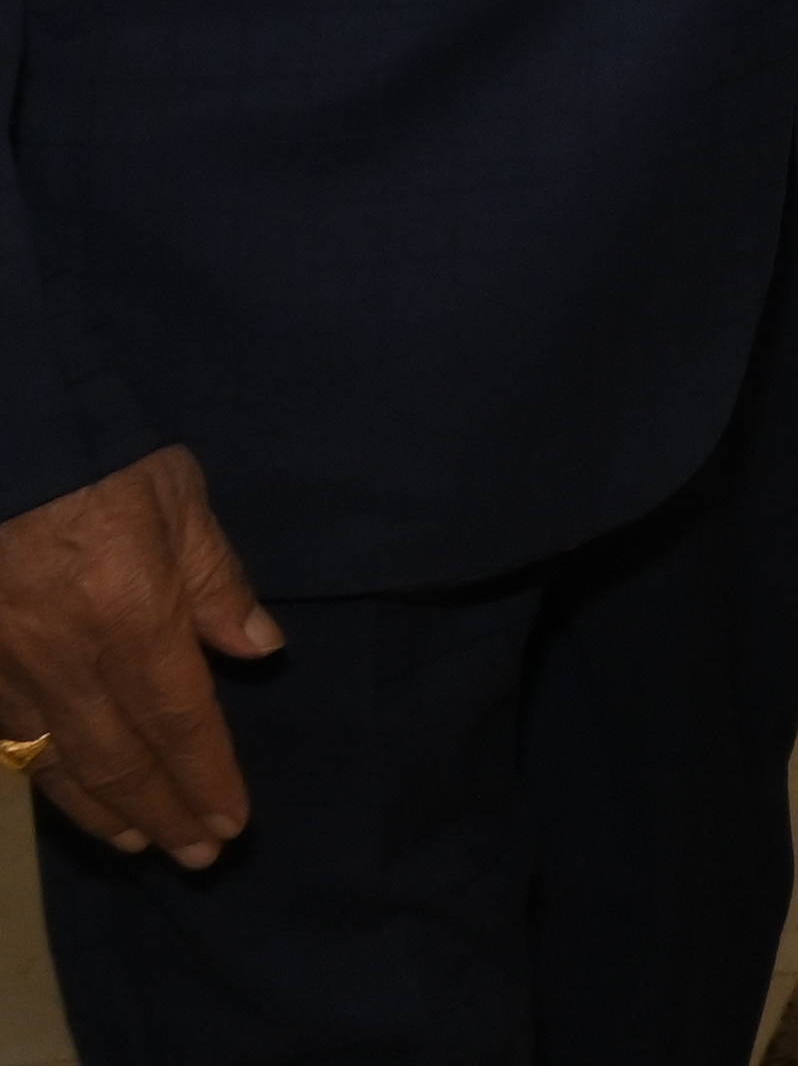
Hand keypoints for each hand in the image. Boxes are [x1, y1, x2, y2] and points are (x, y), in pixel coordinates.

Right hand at [0, 448, 276, 863]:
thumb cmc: (97, 454)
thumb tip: (259, 650)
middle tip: (197, 857)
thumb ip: (214, 579)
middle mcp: (60, 657)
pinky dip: (39, 770)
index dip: (205, 778)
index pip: (178, 721)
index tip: (232, 823)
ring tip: (137, 840)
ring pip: (53, 758)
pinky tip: (61, 787)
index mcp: (127, 617)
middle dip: (160, 811)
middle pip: (116, 757)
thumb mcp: (178, 497)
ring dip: (98, 807)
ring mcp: (2, 663)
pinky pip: (6, 732)